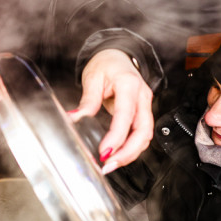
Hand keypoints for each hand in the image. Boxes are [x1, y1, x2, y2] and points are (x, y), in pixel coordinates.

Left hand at [73, 49, 153, 172]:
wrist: (117, 56)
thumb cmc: (106, 64)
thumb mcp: (92, 78)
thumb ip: (87, 100)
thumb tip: (75, 118)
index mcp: (129, 84)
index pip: (126, 115)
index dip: (117, 137)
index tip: (104, 151)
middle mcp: (142, 96)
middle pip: (143, 131)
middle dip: (127, 152)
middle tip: (108, 164)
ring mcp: (145, 105)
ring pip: (145, 136)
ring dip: (130, 154)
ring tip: (110, 164)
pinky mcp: (142, 113)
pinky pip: (141, 134)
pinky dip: (131, 148)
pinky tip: (117, 156)